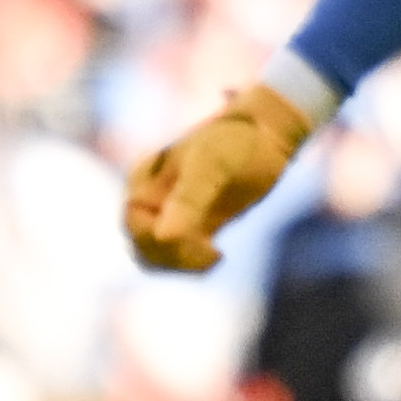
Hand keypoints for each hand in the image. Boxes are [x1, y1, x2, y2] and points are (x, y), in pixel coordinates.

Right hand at [123, 82, 314, 272]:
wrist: (264, 136)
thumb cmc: (235, 143)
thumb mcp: (211, 166)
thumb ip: (187, 200)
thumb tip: (163, 237)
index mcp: (142, 181)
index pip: (136, 226)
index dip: (163, 242)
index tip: (206, 246)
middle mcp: (148, 200)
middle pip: (142, 246)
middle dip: (174, 256)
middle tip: (213, 254)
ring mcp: (166, 214)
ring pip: (156, 256)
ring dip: (181, 265)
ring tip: (215, 256)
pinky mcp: (189, 227)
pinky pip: (176, 257)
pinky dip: (192, 264)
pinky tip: (218, 255)